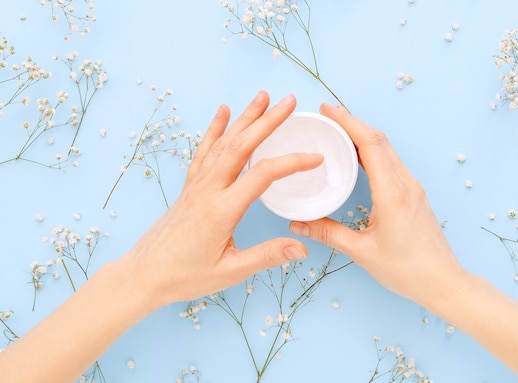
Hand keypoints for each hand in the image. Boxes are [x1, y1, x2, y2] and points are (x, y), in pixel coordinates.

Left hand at [118, 91, 322, 305]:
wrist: (144, 275)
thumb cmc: (184, 276)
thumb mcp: (230, 272)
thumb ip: (267, 256)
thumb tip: (302, 247)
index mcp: (221, 210)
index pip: (263, 175)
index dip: (292, 163)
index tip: (315, 158)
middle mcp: (208, 190)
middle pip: (241, 146)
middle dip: (267, 121)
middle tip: (289, 101)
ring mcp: (196, 185)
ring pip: (223, 143)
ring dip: (245, 118)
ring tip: (263, 96)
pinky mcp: (189, 187)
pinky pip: (203, 151)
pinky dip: (214, 129)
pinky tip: (223, 112)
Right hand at [289, 104, 467, 311]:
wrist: (444, 282)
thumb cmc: (407, 270)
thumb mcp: (362, 252)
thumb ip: (328, 234)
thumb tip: (297, 224)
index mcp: (392, 193)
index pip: (370, 144)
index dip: (348, 122)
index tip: (327, 110)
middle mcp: (405, 184)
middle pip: (379, 140)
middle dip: (352, 123)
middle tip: (326, 116)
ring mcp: (412, 188)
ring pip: (387, 150)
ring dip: (363, 135)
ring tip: (338, 131)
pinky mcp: (414, 195)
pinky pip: (392, 163)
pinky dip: (373, 152)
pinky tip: (358, 157)